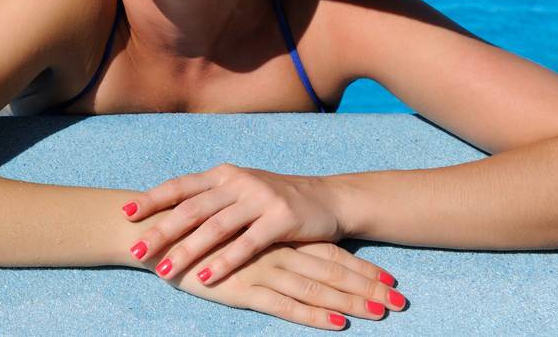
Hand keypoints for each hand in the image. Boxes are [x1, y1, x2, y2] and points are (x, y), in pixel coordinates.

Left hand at [121, 163, 347, 286]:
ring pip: (214, 228)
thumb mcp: (239, 190)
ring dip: (187, 251)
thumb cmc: (274, 199)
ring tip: (164, 271)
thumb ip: (209, 198)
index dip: (152, 199)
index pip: (179, 186)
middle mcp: (236, 182)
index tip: (126, 214)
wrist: (326, 198)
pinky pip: (246, 244)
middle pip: (191, 209)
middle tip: (136, 249)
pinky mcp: (280, 219)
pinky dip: (225, 261)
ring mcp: (259, 198)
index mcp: (222, 174)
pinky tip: (207, 277)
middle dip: (161, 230)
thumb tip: (166, 211)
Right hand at [161, 240, 405, 329]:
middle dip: (367, 285)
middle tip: (401, 300)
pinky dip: (313, 315)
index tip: (390, 279)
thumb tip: (288, 254)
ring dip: (351, 300)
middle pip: (331, 268)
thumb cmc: (193, 236)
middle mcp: (274, 250)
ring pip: (316, 286)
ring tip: (382, 312)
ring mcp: (261, 269)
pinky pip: (286, 304)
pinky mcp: (244, 288)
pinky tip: (337, 323)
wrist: (156, 236)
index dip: (360, 267)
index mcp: (274, 236)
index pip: (327, 252)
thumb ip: (260, 241)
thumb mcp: (233, 234)